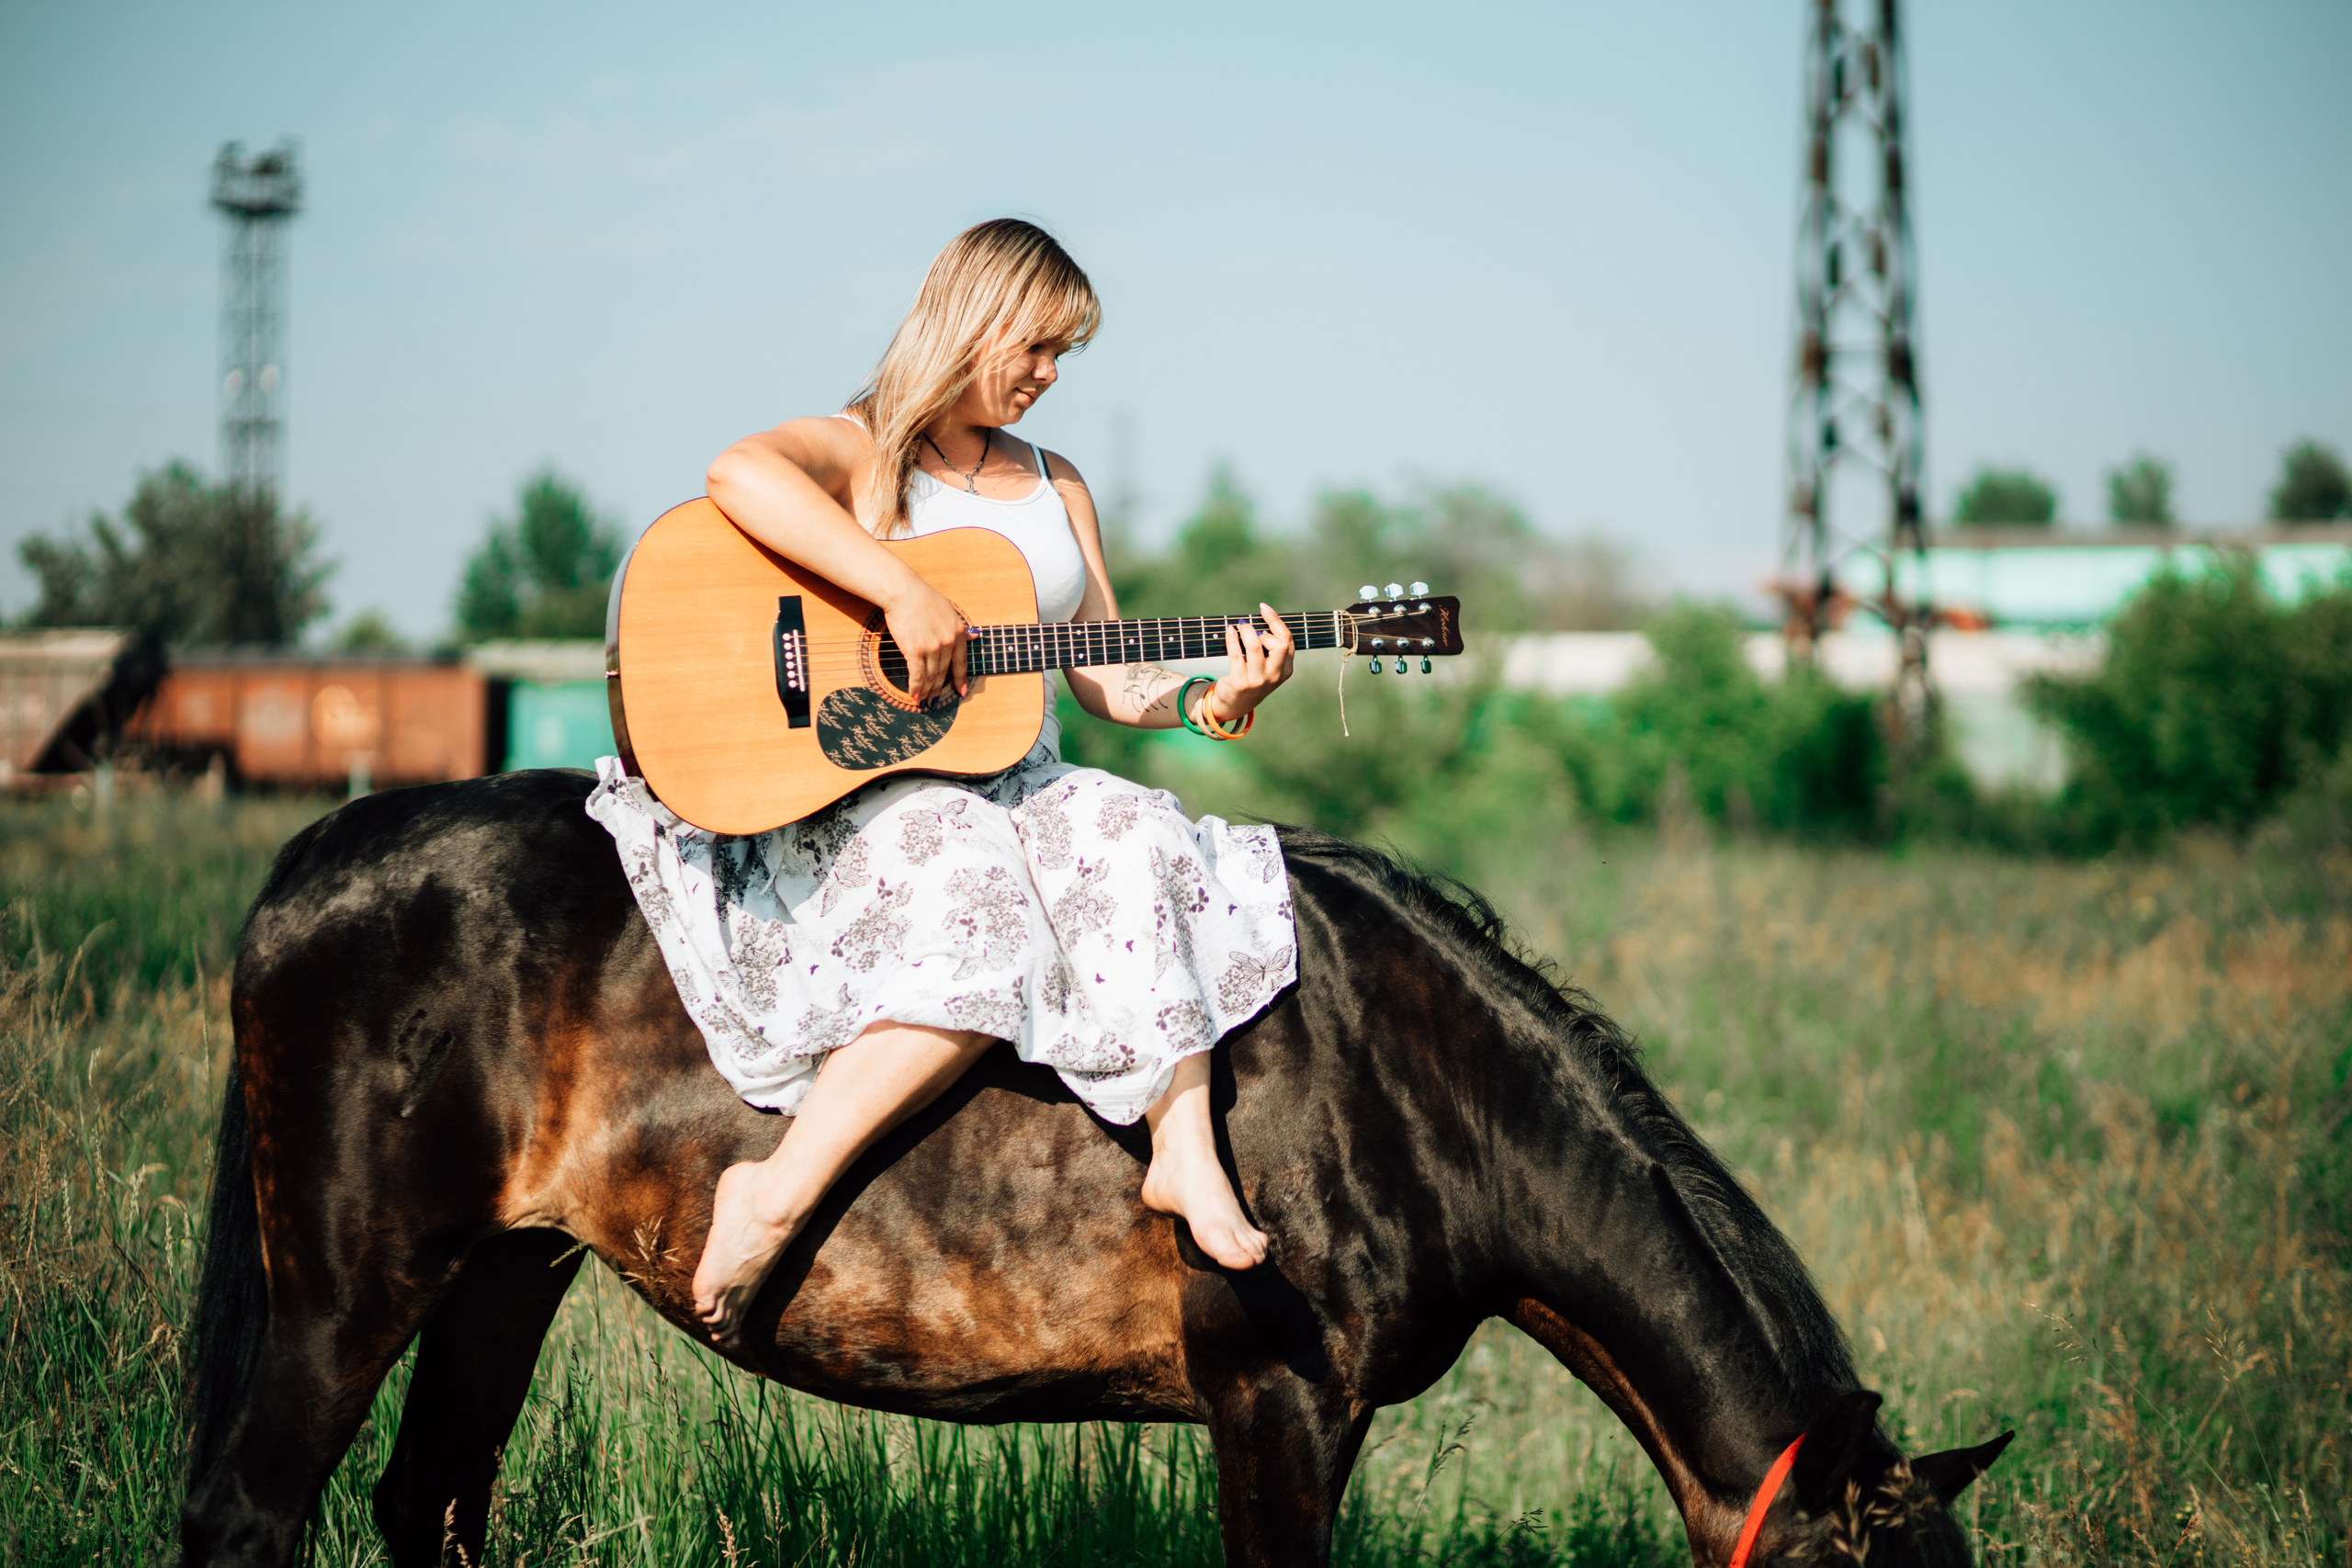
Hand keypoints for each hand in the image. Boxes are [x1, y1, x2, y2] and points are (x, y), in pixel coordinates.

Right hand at [884, 578, 969, 705]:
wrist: (903, 592)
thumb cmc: (922, 598)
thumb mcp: (948, 610)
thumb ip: (960, 626)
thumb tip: (975, 635)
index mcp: (958, 631)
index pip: (961, 661)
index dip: (960, 679)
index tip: (962, 691)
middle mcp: (948, 641)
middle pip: (944, 671)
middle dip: (938, 689)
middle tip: (935, 701)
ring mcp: (932, 647)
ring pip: (931, 675)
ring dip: (927, 691)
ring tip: (924, 702)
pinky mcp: (915, 650)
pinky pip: (917, 674)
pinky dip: (916, 687)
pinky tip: (915, 695)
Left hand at [1203, 605, 1294, 725]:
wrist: (1235, 704)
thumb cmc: (1251, 677)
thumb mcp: (1267, 665)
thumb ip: (1269, 646)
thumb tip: (1260, 616)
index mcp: (1286, 669)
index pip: (1287, 640)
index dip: (1276, 621)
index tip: (1263, 608)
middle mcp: (1275, 676)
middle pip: (1279, 645)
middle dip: (1265, 631)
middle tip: (1250, 628)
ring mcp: (1259, 681)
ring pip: (1256, 648)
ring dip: (1247, 632)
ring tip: (1240, 625)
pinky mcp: (1241, 683)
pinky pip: (1236, 655)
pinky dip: (1232, 639)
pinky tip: (1229, 631)